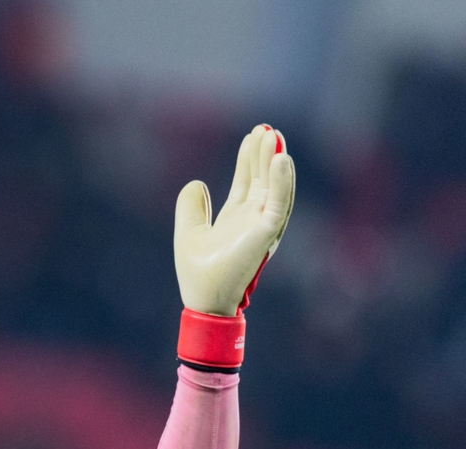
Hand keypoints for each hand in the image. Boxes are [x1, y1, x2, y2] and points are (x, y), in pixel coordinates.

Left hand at [174, 124, 294, 316]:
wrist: (203, 300)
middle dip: (264, 154)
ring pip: (274, 188)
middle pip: (263, 180)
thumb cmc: (198, 274)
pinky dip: (281, 182)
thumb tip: (197, 182)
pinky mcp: (266, 234)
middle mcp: (253, 220)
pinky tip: (280, 158)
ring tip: (273, 136)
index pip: (249, 182)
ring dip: (275, 162)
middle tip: (265, 127)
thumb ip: (191, 206)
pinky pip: (278, 204)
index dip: (250, 159)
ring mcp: (262, 227)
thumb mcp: (188, 232)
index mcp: (237, 219)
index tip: (252, 136)